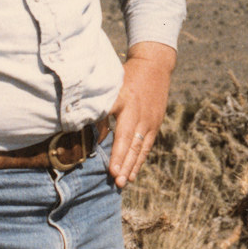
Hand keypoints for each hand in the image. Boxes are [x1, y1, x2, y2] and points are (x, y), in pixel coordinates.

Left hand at [108, 41, 175, 188]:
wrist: (154, 65)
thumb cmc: (127, 76)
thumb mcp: (111, 88)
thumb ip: (101, 110)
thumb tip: (92, 134)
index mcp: (129, 106)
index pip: (123, 135)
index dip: (118, 154)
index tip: (113, 171)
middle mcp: (141, 116)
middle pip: (133, 145)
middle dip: (126, 165)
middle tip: (119, 183)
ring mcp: (150, 121)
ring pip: (141, 148)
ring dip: (133, 166)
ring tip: (126, 182)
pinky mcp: (155, 123)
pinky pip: (147, 145)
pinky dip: (141, 159)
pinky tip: (134, 171)